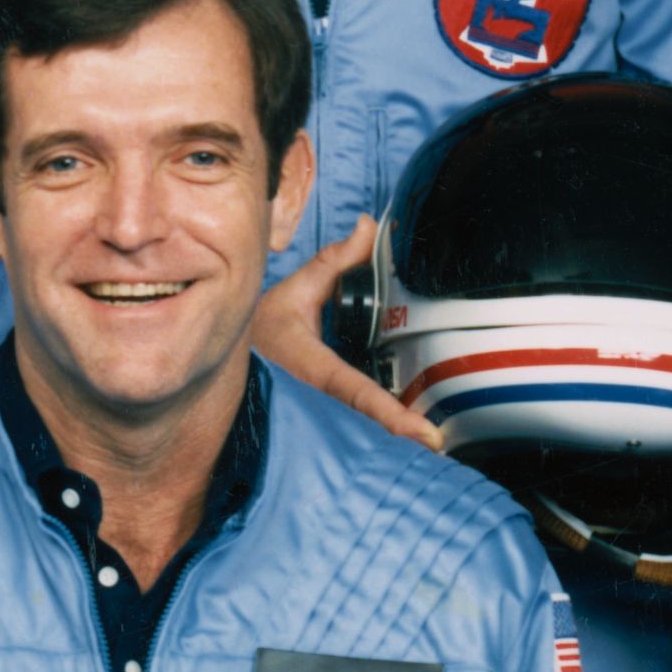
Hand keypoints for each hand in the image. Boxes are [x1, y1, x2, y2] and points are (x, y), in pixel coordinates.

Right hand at [250, 220, 438, 450]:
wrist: (233, 357)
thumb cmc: (263, 327)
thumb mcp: (297, 289)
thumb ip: (337, 259)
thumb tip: (370, 227)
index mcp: (311, 366)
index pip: (356, 391)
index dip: (391, 414)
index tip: (426, 434)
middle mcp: (319, 397)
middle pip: (368, 422)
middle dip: (403, 434)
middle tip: (439, 443)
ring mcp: (323, 410)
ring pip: (365, 429)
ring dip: (398, 438)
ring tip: (435, 445)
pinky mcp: (329, 412)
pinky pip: (360, 421)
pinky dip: (385, 427)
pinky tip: (416, 436)